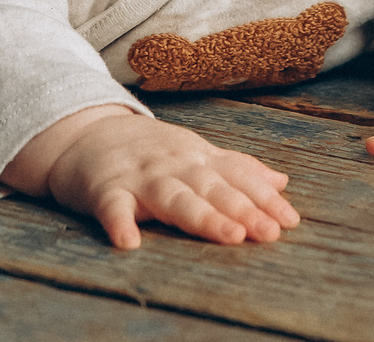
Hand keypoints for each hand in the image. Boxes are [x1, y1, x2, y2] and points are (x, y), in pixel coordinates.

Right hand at [1, 105, 299, 248]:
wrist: (84, 131)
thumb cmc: (148, 150)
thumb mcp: (195, 152)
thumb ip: (237, 168)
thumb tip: (282, 182)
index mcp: (197, 158)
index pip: (236, 175)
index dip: (263, 197)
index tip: (289, 220)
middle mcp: (173, 165)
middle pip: (211, 188)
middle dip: (242, 208)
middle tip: (267, 231)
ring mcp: (139, 177)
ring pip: (174, 197)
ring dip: (201, 216)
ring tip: (228, 235)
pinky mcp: (104, 190)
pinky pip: (112, 207)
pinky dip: (119, 223)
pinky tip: (129, 242)